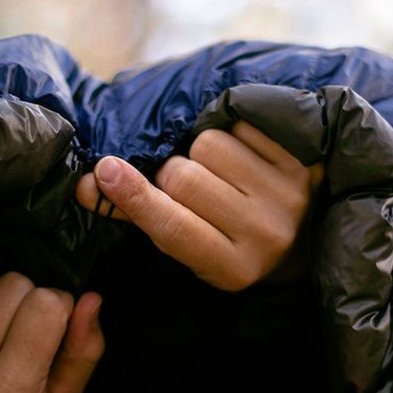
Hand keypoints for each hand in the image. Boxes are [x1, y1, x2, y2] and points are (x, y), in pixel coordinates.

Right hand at [76, 121, 322, 290]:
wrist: (306, 238)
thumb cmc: (232, 242)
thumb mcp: (190, 246)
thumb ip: (142, 216)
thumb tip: (87, 184)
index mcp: (231, 267)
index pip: (172, 227)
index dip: (134, 197)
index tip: (103, 171)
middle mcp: (265, 235)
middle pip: (182, 177)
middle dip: (173, 174)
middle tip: (189, 185)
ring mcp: (288, 196)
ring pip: (209, 144)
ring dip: (203, 152)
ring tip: (222, 172)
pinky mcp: (303, 161)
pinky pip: (240, 124)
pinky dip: (233, 134)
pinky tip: (246, 158)